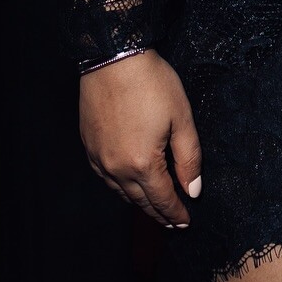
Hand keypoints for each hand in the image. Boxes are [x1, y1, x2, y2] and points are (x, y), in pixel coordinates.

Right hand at [79, 49, 202, 227]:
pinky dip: (119, 187)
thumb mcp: (181, 118)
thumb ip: (189, 158)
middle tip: (171, 222)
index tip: (185, 222)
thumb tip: (193, 190)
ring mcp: (98, 158)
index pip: (162, 198)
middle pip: (140, 200)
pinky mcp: (88, 145)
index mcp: (142, 163)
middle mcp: (116, 167)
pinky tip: (126, 185)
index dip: (175, 212)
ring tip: (152, 208)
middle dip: (158, 213)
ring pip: (120, 192)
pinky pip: (105, 177)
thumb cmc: (152, 83)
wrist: (114, 58)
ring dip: (138, 202)